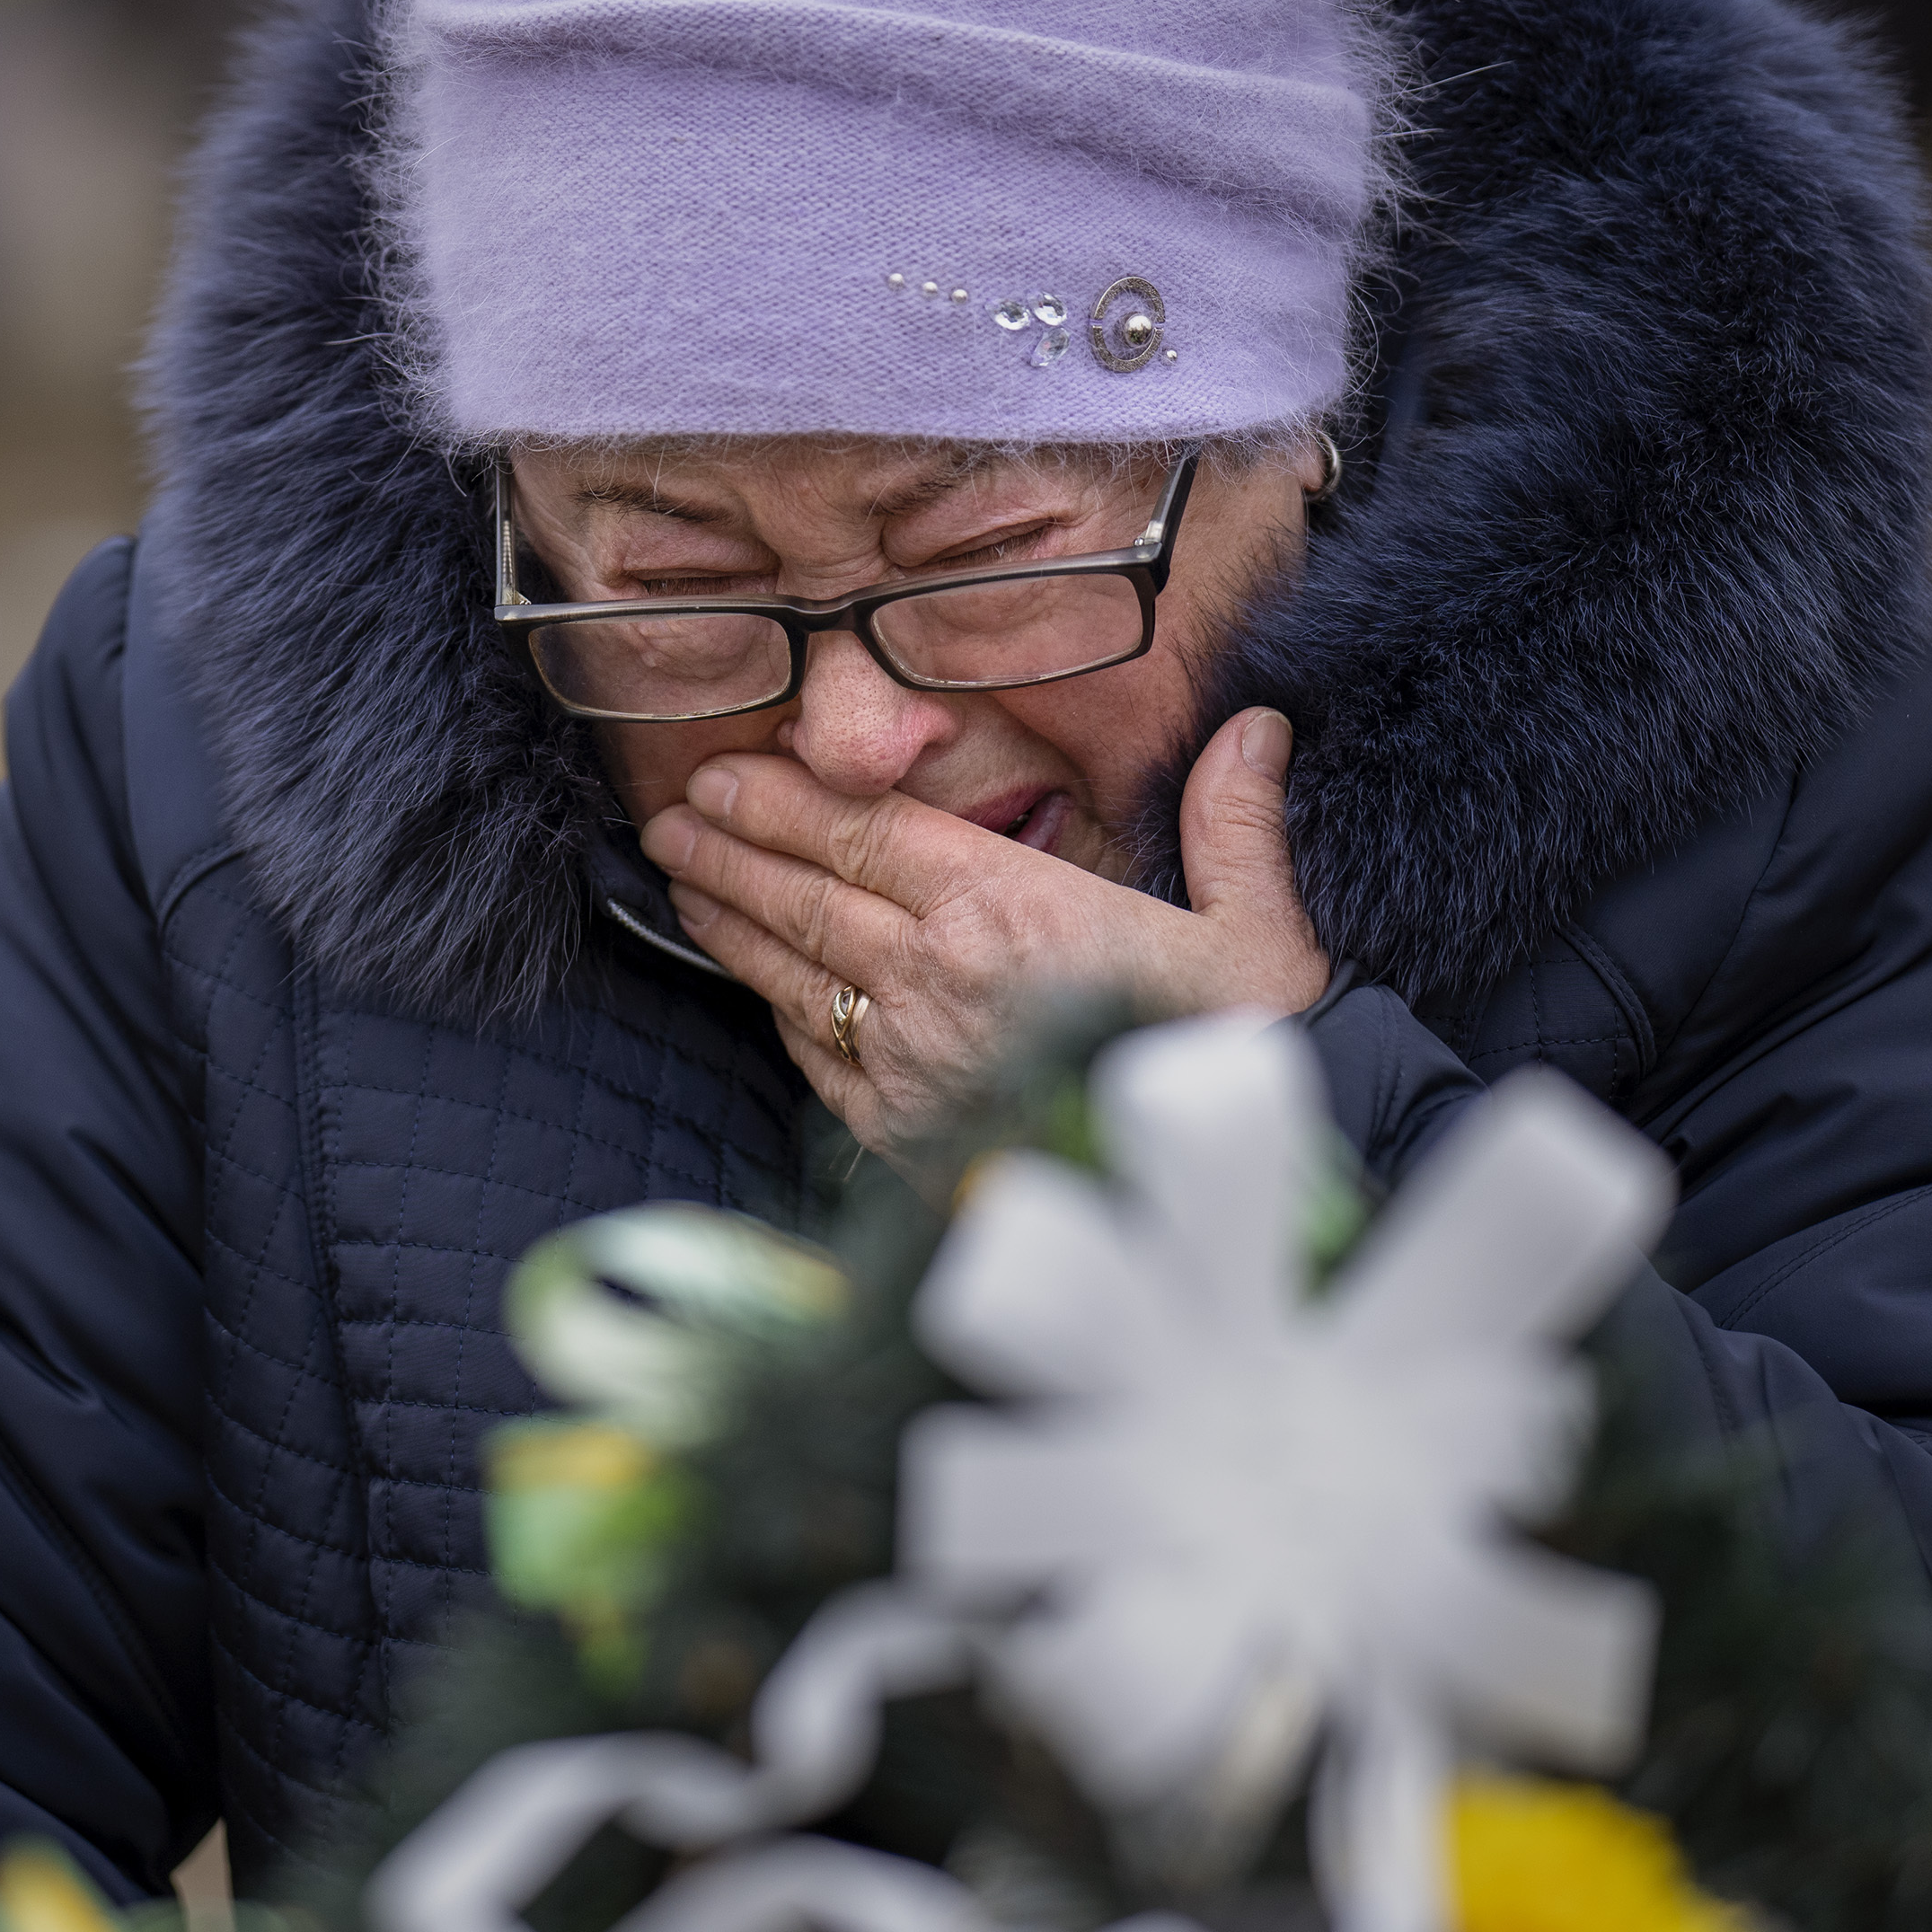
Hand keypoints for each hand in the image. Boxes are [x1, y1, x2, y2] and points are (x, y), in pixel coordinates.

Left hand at [645, 709, 1330, 1151]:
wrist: (1223, 1204)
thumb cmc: (1245, 1059)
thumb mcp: (1258, 933)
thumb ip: (1234, 826)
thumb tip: (1258, 727)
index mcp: (1010, 909)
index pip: (866, 834)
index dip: (784, 799)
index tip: (725, 774)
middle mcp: (939, 978)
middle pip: (807, 897)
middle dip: (729, 850)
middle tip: (673, 818)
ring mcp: (907, 1060)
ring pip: (793, 973)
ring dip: (728, 923)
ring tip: (682, 882)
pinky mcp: (899, 1133)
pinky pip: (813, 1057)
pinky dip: (774, 1012)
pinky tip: (753, 986)